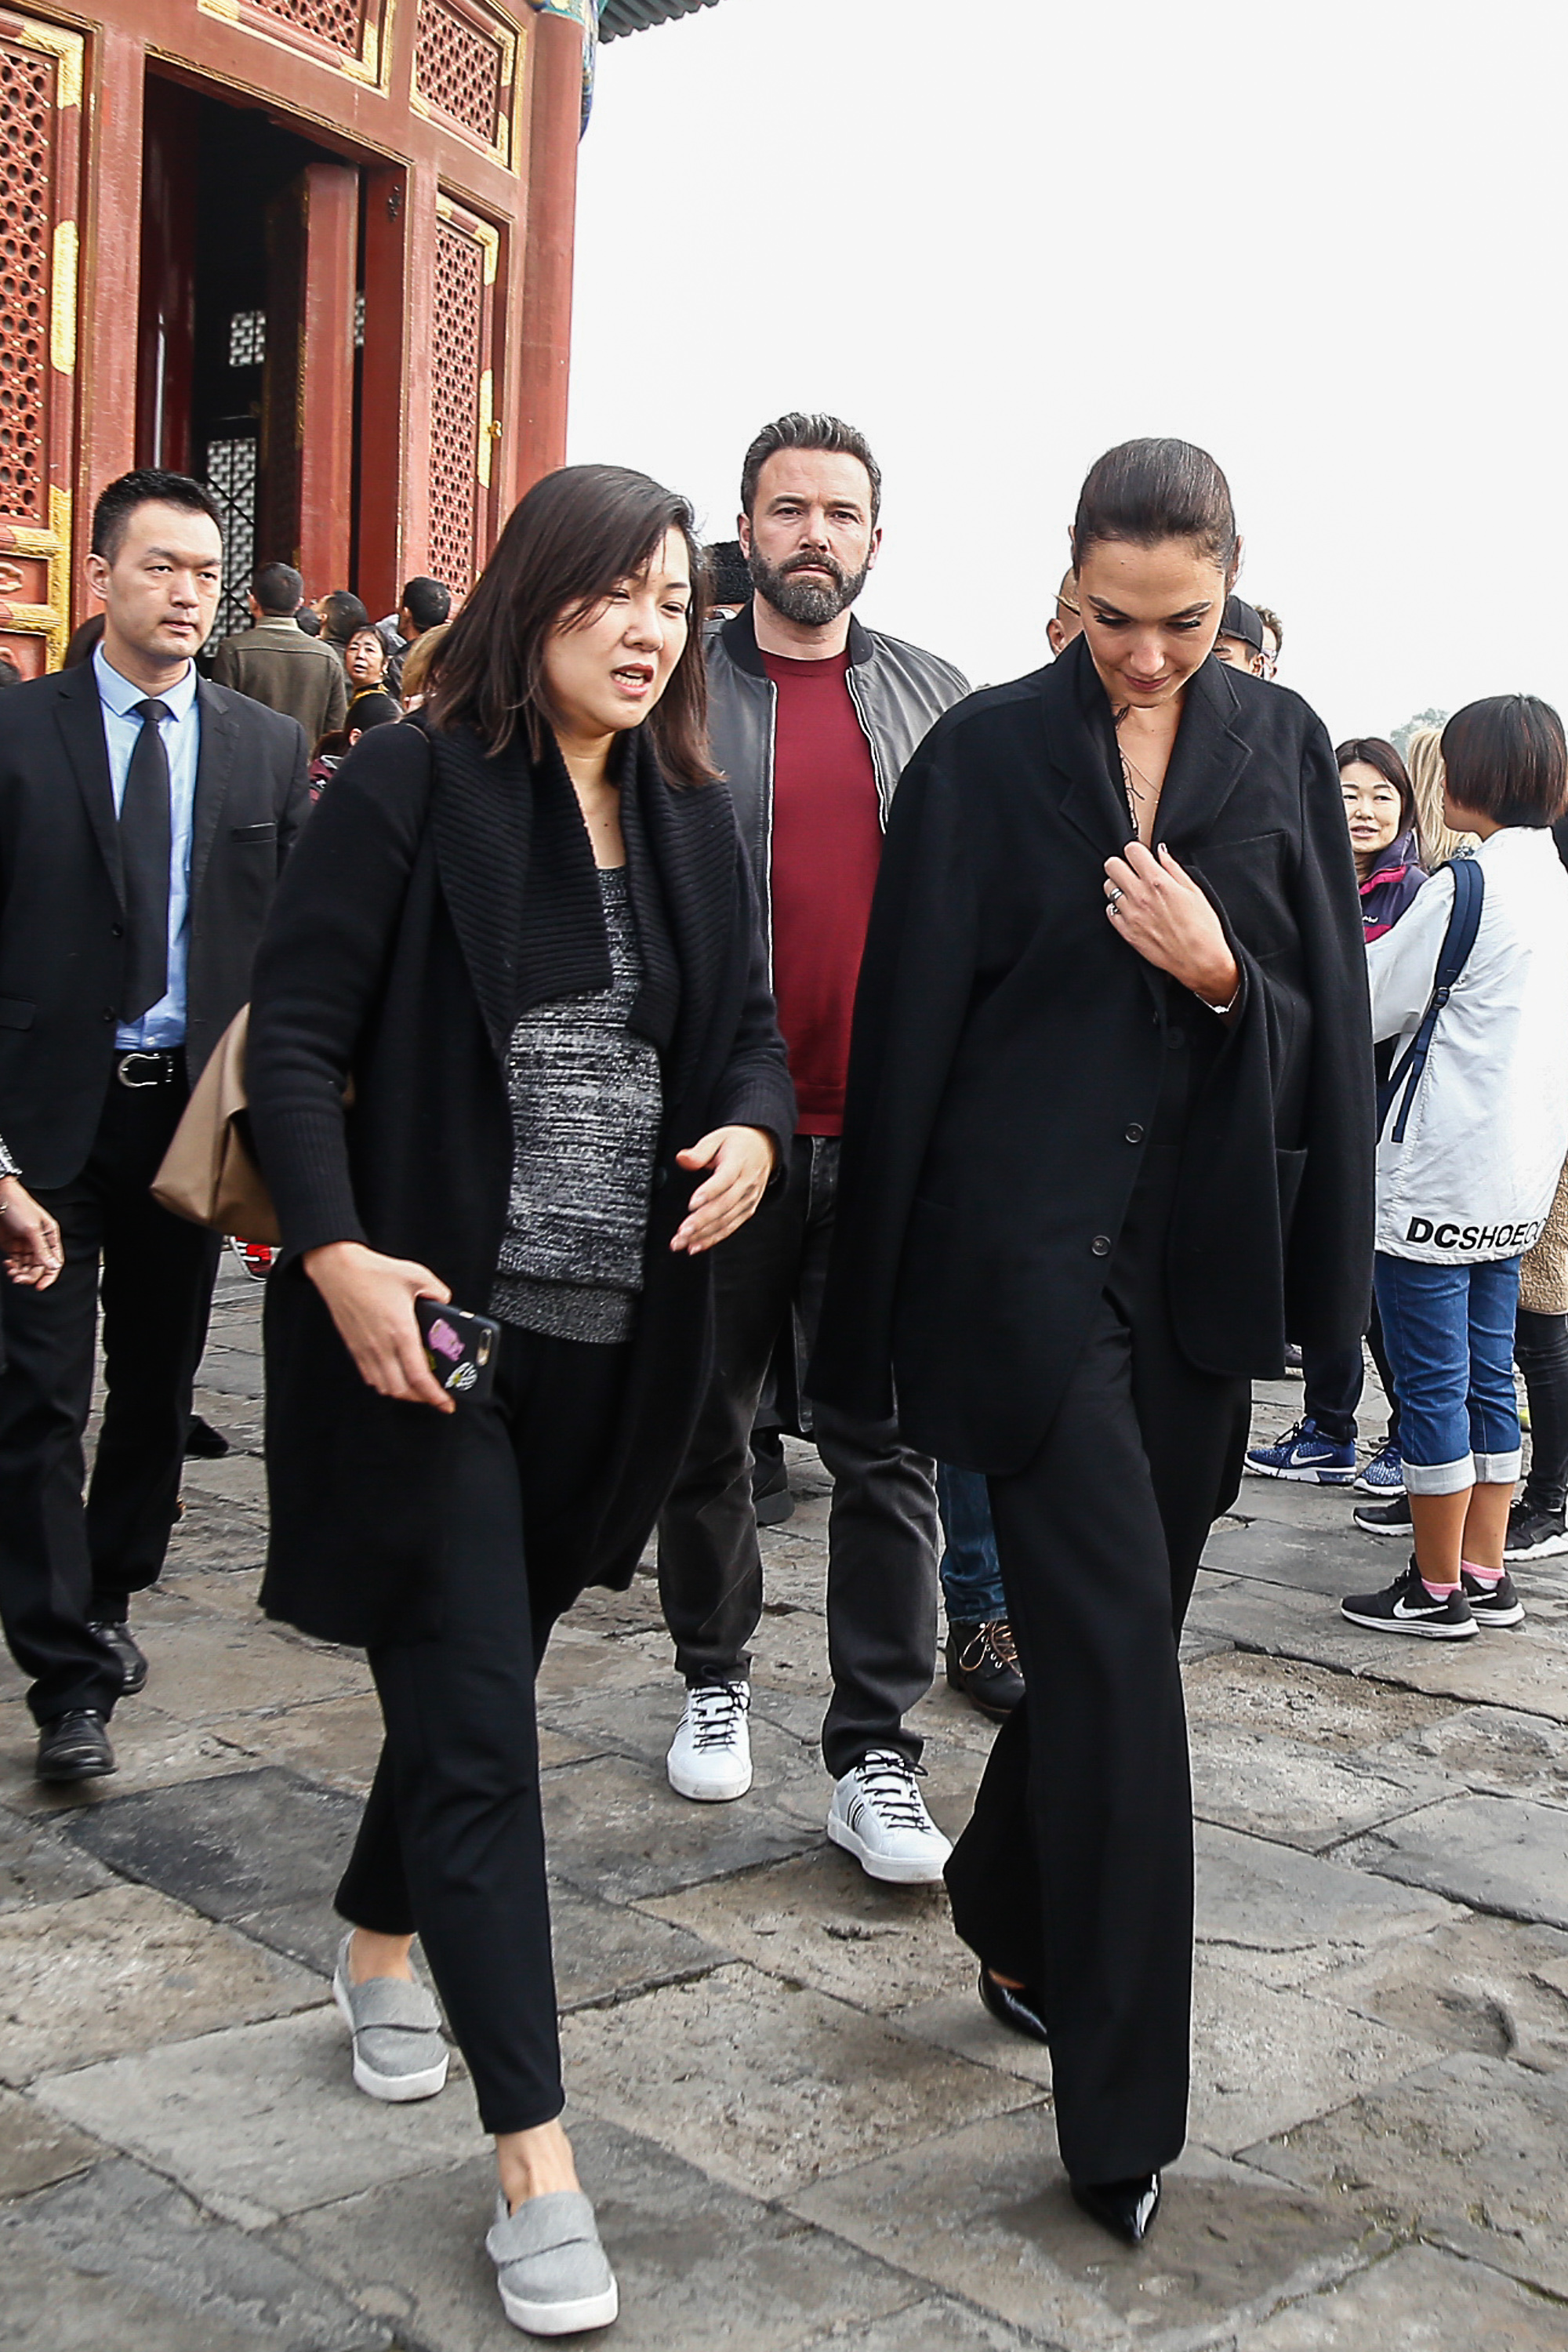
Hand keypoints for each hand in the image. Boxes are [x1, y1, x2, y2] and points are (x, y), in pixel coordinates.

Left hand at [0, 1177, 61, 1288]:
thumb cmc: (18, 1206)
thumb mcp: (32, 1229)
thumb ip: (42, 1250)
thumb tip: (52, 1266)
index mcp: (49, 1235)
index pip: (54, 1260)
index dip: (49, 1275)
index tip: (40, 1286)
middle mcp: (38, 1241)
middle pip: (39, 1266)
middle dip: (30, 1275)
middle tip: (20, 1278)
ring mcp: (24, 1244)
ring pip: (26, 1266)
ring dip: (19, 1272)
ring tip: (12, 1272)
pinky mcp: (11, 1246)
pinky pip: (15, 1262)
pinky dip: (11, 1267)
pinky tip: (8, 1266)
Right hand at [303, 1241, 454, 1411]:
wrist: (338, 1268)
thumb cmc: (371, 1271)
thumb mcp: (417, 1276)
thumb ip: (439, 1292)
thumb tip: (446, 1302)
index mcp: (401, 1332)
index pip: (419, 1377)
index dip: (435, 1396)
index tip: (446, 1403)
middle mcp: (382, 1346)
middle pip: (401, 1391)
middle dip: (421, 1399)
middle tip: (435, 1394)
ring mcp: (365, 1349)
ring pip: (384, 1387)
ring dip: (403, 1392)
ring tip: (417, 1386)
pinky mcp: (354, 1347)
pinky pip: (370, 1376)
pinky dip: (385, 1382)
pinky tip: (395, 1372)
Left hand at [671, 1126, 776, 1254]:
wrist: (764, 1149)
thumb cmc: (738, 1144)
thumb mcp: (718, 1137)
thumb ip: (700, 1151)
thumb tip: (683, 1158)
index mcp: (738, 1163)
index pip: (725, 1179)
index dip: (709, 1192)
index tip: (692, 1204)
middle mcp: (746, 1183)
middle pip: (724, 1205)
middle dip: (702, 1221)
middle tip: (683, 1231)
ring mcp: (748, 1199)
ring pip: (726, 1220)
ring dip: (704, 1234)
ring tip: (684, 1242)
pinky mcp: (747, 1210)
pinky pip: (731, 1227)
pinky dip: (713, 1238)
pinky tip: (697, 1245)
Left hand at [1103, 841, 1240, 1005]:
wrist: (1199, 960)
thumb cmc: (1202, 927)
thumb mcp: (1194, 891)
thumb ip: (1173, 868)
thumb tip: (1161, 852)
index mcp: (1158, 881)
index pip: (1131, 850)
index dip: (1136, 851)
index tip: (1141, 856)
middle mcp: (1140, 896)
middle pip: (1112, 865)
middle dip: (1122, 864)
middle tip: (1133, 872)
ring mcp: (1130, 914)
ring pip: (1108, 887)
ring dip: (1118, 886)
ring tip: (1133, 892)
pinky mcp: (1125, 932)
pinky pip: (1110, 911)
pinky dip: (1117, 908)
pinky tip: (1131, 910)